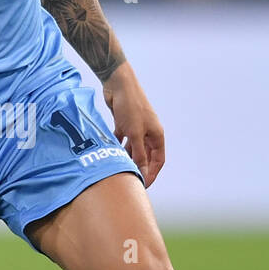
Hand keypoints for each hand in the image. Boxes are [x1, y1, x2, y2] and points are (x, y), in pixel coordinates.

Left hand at [102, 63, 164, 186]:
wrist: (118, 84)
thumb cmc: (130, 107)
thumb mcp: (135, 133)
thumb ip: (139, 154)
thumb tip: (142, 172)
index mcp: (156, 135)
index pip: (158, 160)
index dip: (151, 173)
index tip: (142, 185)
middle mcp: (148, 132)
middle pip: (146, 156)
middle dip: (139, 168)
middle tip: (129, 180)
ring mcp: (136, 128)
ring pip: (133, 149)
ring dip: (127, 159)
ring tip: (118, 170)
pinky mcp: (124, 123)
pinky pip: (122, 140)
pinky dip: (118, 147)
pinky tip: (110, 155)